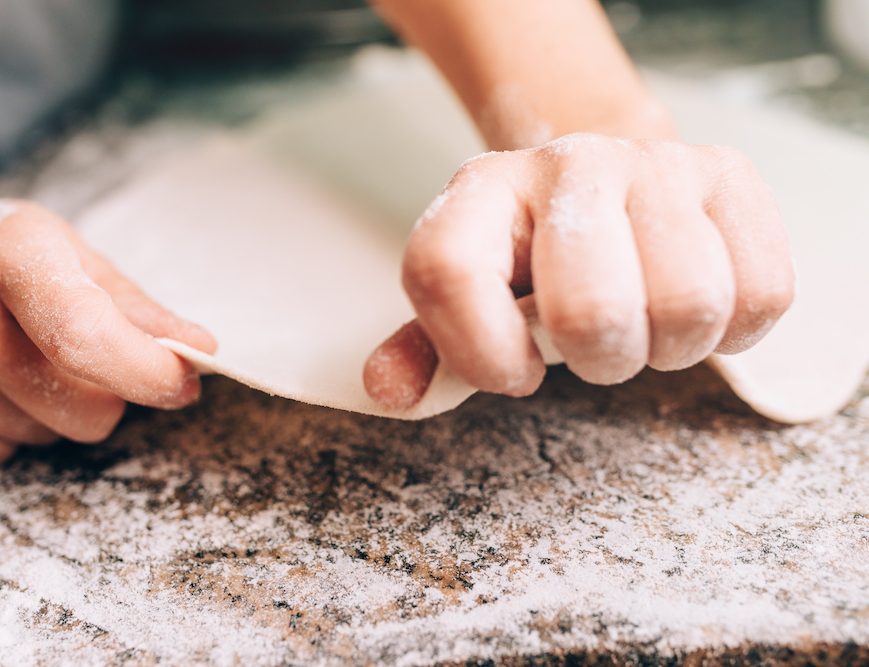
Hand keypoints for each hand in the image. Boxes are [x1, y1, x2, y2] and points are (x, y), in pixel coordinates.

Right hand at [0, 200, 214, 464]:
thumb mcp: (73, 255)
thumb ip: (136, 308)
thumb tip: (196, 350)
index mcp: (11, 253)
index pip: (87, 336)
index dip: (147, 373)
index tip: (182, 383)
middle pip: (79, 408)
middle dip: (106, 397)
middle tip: (84, 360)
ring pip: (41, 437)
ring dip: (52, 412)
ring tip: (21, 360)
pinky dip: (7, 430)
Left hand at [364, 134, 794, 408]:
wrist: (606, 180)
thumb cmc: (531, 261)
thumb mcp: (468, 299)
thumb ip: (428, 351)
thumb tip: (389, 393)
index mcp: (479, 192)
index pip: (447, 272)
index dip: (477, 353)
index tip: (512, 373)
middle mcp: (566, 163)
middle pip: (590, 312)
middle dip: (599, 359)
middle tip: (596, 346)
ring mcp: (654, 162)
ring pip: (689, 305)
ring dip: (668, 347)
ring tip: (647, 322)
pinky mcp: (729, 174)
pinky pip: (761, 295)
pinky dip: (732, 332)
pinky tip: (696, 304)